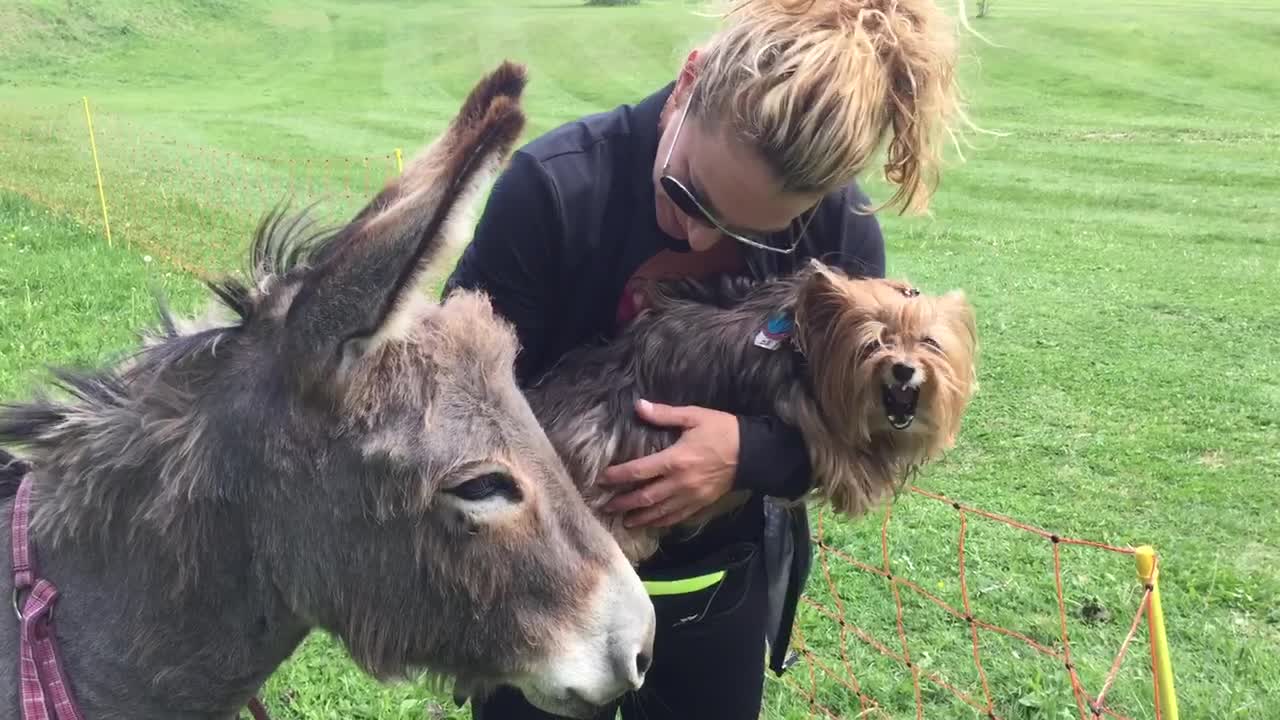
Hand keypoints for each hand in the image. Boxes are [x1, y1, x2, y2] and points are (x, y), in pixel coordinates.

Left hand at [599, 399, 738, 528]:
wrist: (753, 453)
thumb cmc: (722, 430)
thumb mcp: (694, 416)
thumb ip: (664, 414)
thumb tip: (638, 405)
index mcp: (675, 460)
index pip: (638, 471)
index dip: (618, 477)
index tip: (602, 480)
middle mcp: (679, 482)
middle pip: (644, 497)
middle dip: (623, 503)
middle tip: (606, 507)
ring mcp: (690, 496)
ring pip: (659, 512)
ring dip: (639, 517)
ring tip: (624, 521)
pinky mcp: (700, 504)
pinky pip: (677, 517)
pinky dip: (661, 522)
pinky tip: (651, 523)